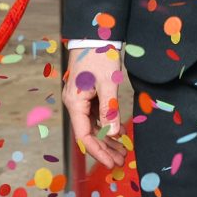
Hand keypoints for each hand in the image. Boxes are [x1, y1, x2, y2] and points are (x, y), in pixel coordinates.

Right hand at [63, 46, 127, 167]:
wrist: (96, 34)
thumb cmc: (100, 55)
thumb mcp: (108, 82)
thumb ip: (110, 109)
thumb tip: (114, 134)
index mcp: (75, 103)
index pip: (84, 136)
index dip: (98, 151)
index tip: (111, 162)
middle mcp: (75, 104)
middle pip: (89, 133)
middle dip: (104, 148)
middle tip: (120, 161)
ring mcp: (82, 100)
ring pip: (93, 126)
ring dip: (107, 139)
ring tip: (122, 151)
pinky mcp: (89, 95)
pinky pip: (97, 116)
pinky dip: (107, 125)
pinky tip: (118, 133)